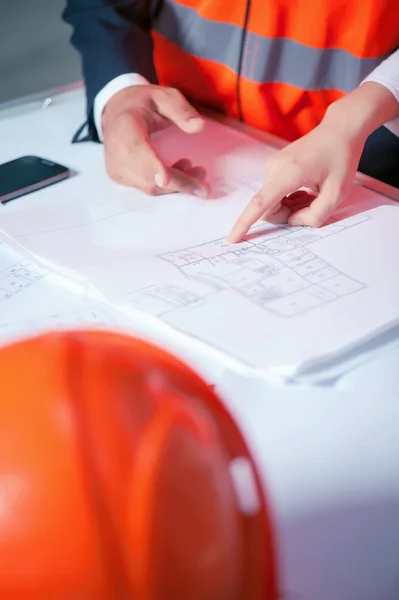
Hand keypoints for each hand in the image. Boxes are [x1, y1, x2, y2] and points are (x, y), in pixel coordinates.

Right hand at [102, 85, 208, 196]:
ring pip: (149, 187)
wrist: (116, 112)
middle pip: (148, 176)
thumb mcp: (164, 96)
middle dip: (178, 181)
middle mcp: (115, 151)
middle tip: (203, 177)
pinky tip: (179, 172)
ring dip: (176, 185)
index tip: (164, 179)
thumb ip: (182, 110)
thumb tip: (199, 126)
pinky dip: (167, 185)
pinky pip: (146, 188)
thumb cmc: (142, 104)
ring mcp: (115, 167)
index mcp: (125, 126)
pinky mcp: (119, 178)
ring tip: (196, 171)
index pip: (135, 149)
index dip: (150, 166)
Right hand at [228, 120, 363, 242]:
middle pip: (268, 208)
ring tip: (311, 195)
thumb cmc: (340, 160)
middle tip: (311, 206)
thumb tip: (292, 221)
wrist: (339, 131)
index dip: (245, 224)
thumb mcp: (338, 194)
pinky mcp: (273, 166)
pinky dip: (287, 198)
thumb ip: (315, 216)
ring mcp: (271, 165)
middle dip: (286, 215)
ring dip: (288, 206)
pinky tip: (304, 190)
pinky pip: (273, 193)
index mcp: (290, 173)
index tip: (232, 240)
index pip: (261, 203)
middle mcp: (275, 167)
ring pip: (270, 202)